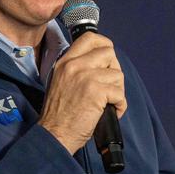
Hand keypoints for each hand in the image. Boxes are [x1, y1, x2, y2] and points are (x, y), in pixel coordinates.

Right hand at [38, 32, 126, 154]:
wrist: (54, 134)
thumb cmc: (59, 114)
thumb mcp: (61, 81)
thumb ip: (77, 68)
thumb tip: (101, 63)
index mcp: (65, 61)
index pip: (90, 38)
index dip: (104, 45)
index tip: (108, 58)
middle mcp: (74, 65)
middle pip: (109, 53)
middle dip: (114, 70)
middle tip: (109, 87)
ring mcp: (85, 77)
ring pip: (117, 74)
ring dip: (117, 90)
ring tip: (108, 102)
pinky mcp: (95, 92)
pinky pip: (120, 93)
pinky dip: (120, 105)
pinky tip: (111, 111)